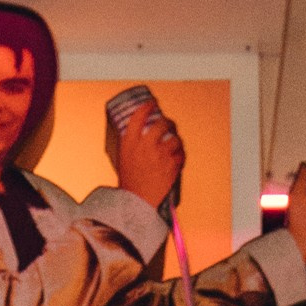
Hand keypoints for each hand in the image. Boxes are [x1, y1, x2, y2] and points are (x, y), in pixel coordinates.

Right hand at [110, 97, 183, 214]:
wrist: (136, 202)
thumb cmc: (129, 182)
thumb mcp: (124, 158)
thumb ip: (132, 143)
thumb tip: (143, 132)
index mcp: (130, 142)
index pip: (139, 116)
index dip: (148, 106)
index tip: (153, 103)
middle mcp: (145, 145)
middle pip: (162, 124)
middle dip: (168, 123)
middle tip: (170, 124)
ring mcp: (159, 155)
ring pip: (175, 139)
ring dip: (177, 141)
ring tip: (176, 145)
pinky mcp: (171, 166)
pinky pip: (181, 155)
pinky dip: (181, 156)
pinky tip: (178, 158)